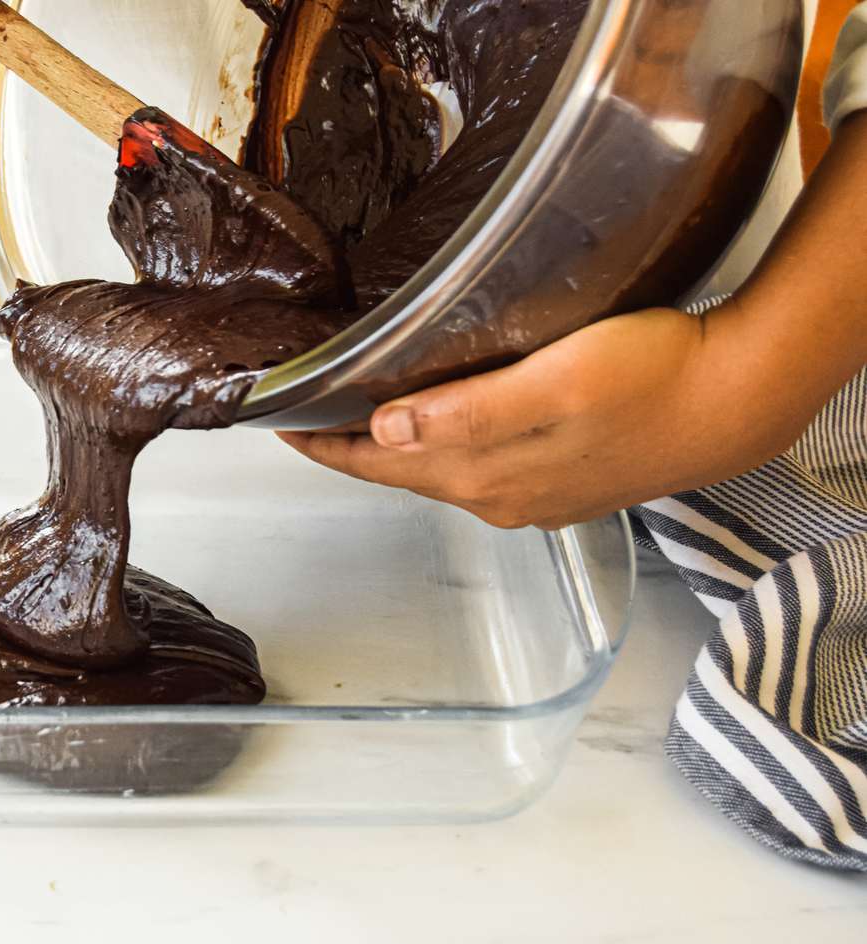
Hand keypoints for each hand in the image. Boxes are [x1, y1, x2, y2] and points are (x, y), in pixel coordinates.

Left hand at [279, 112, 866, 530]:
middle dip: (349, 446)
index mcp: (482, 475)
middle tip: (306, 413)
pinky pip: (481, 468)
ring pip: (439, 471)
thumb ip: (464, 412)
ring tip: (360, 414)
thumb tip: (384, 430)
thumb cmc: (650, 377)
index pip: (375, 463)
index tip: (275, 422)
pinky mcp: (563, 482)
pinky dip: (445, 447)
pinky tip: (445, 422)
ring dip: (396, 447)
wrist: (736, 402)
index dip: (321, 444)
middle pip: (400, 471)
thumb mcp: (550, 385)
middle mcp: (498, 497)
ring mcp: (532, 496)